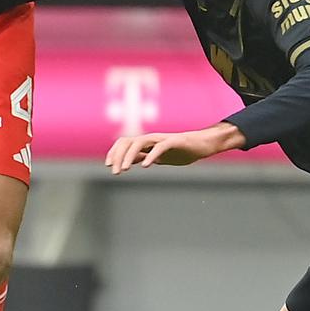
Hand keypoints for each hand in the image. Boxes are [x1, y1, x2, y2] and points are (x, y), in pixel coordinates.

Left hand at [105, 125, 243, 173]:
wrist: (201, 145)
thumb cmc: (179, 151)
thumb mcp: (156, 157)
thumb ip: (142, 156)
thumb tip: (126, 162)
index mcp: (146, 143)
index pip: (124, 143)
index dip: (114, 152)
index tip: (108, 165)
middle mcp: (151, 139)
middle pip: (128, 141)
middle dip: (118, 156)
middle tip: (115, 172)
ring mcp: (162, 139)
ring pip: (139, 142)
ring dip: (129, 155)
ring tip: (124, 169)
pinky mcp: (174, 142)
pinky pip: (159, 147)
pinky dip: (151, 156)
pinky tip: (145, 166)